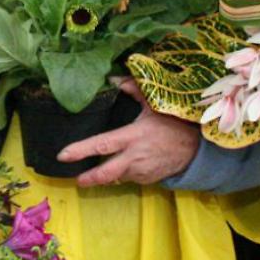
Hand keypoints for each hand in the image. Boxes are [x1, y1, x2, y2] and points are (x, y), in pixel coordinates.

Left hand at [60, 79, 199, 187]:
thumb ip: (134, 89)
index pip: (101, 145)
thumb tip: (115, 79)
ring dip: (109, 173)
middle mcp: (134, 157)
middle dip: (89, 177)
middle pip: (105, 172)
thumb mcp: (156, 104)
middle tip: (77, 180)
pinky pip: (130, 177)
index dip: (81, 150)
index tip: (63, 155)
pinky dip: (125, 172)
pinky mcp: (147, 180)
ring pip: (117, 176)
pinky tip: (127, 164)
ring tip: (100, 171)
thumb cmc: (174, 124)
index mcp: (132, 137)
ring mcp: (140, 171)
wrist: (196, 150)